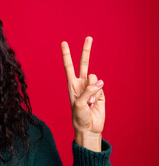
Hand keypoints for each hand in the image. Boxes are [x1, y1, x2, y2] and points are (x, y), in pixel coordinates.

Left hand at [61, 37, 104, 151]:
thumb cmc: (79, 117)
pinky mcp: (100, 92)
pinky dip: (98, 95)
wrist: (89, 128)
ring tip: (89, 102)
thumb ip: (87, 91)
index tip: (64, 43)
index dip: (66, 55)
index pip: (68, 66)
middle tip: (89, 37)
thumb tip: (99, 82)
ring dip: (92, 90)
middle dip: (86, 50)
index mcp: (71, 84)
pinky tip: (95, 103)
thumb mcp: (78, 104)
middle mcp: (81, 83)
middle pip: (84, 64)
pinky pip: (101, 87)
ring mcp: (92, 87)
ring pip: (94, 78)